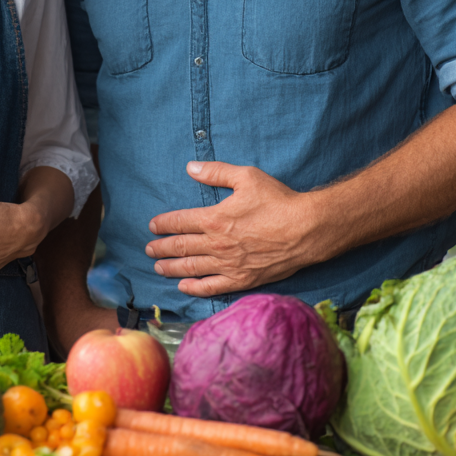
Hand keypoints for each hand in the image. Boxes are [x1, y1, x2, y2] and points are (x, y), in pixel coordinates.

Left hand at [145, 161, 322, 296]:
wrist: (306, 229)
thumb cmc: (278, 201)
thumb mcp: (246, 177)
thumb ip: (216, 172)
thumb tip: (190, 168)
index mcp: (214, 218)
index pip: (179, 222)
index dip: (163, 224)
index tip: (152, 226)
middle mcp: (217, 244)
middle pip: (180, 247)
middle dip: (161, 248)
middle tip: (149, 249)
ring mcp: (229, 265)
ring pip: (191, 268)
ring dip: (171, 268)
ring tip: (158, 267)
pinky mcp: (242, 279)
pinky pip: (212, 287)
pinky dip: (194, 288)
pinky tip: (184, 286)